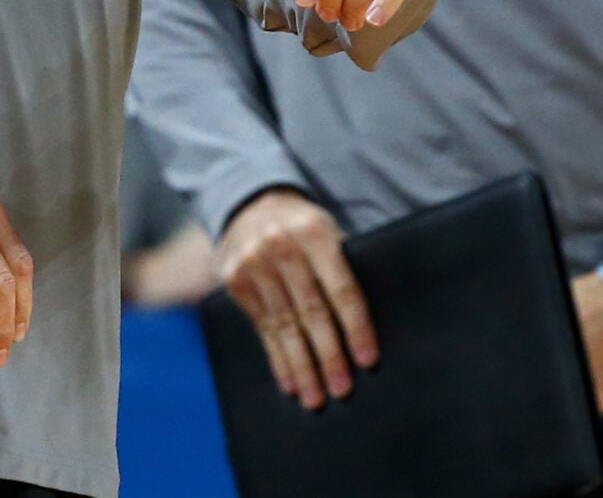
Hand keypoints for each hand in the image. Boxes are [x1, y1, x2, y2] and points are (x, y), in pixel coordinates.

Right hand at [217, 187, 375, 409]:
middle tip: (342, 389)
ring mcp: (252, 262)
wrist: (253, 204)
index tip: (367, 360)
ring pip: (284, 324)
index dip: (356, 327)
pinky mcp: (234, 279)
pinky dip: (277, 357)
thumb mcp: (329, 232)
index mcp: (314, 232)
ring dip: (302, 366)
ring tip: (315, 397)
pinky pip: (261, 326)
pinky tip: (288, 381)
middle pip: (311, 311)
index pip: (341, 288)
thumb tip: (369, 328)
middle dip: (329, 355)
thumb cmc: (306, 228)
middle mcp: (280, 245)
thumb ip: (345, 266)